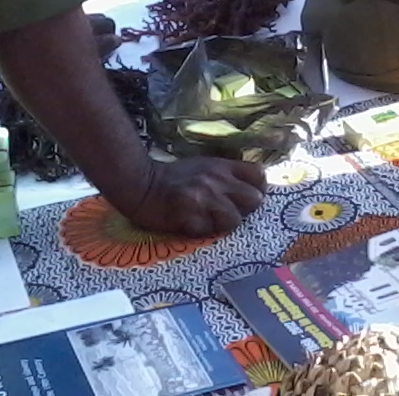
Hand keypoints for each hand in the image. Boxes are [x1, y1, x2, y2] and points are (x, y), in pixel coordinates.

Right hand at [117, 157, 266, 238]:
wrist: (140, 184)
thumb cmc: (172, 178)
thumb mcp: (203, 167)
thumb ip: (226, 176)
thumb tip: (250, 190)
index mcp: (221, 166)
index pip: (258, 175)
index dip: (258, 189)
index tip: (250, 197)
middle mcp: (217, 180)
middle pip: (254, 200)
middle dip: (245, 210)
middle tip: (230, 214)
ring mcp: (205, 199)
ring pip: (235, 220)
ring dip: (224, 225)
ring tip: (209, 222)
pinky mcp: (191, 217)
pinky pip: (210, 232)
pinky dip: (204, 232)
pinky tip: (192, 226)